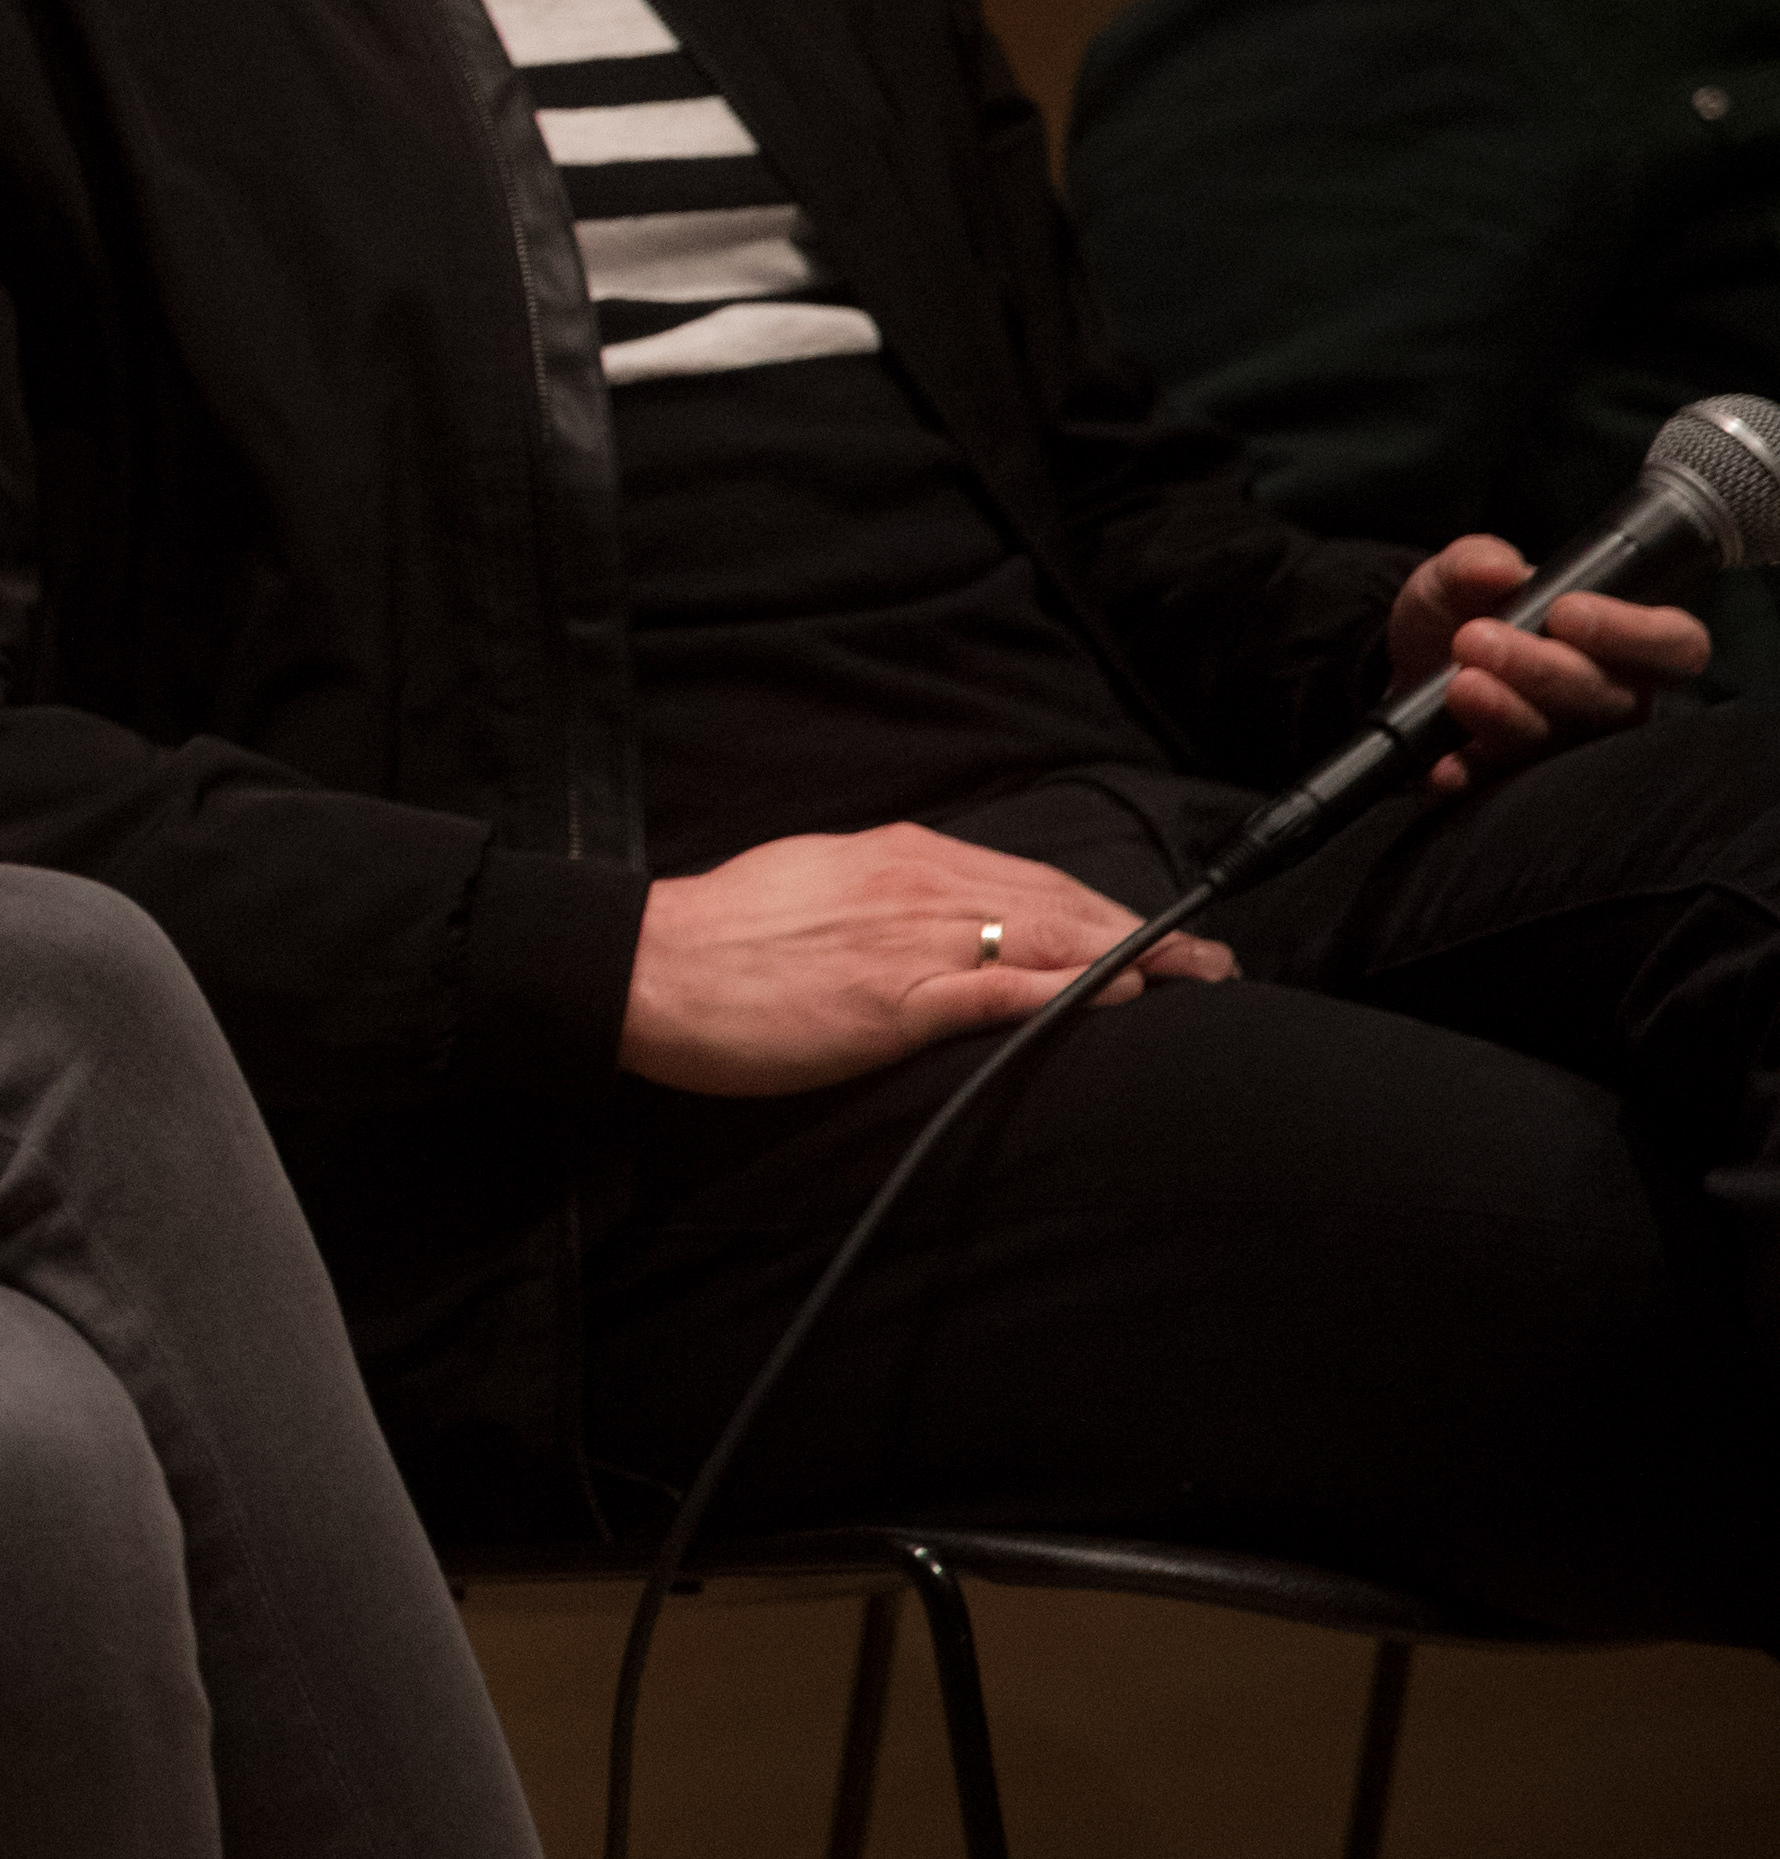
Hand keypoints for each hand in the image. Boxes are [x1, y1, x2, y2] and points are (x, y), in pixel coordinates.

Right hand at [615, 824, 1229, 1097]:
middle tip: (1213, 964)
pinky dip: (1067, 991)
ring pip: (1048, 937)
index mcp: (895, 857)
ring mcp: (910, 941)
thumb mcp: (813, 889)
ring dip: (1133, 960)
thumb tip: (937, 920)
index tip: (1159, 932)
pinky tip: (1114, 1001)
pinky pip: (1002, 991)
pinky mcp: (895, 998)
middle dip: (1145, 934)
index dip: (1104, 906)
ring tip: (1195, 983)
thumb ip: (884, 900)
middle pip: (1058, 903)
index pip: (1027, 876)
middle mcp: (916, 885)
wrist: (646, 967)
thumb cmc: (718, 939)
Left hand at [1381, 536, 1703, 789]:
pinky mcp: (1518, 781)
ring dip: (1510, 717)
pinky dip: (1473, 773)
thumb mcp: (1458, 575)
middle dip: (1547, 671)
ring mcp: (1570, 744)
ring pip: (1563, 744)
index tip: (1565, 614)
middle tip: (1475, 640)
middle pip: (1614, 700)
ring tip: (1461, 686)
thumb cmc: (1460, 612)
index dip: (1633, 634)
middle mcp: (1612, 700)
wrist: (1409, 662)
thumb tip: (1498, 569)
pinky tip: (1446, 764)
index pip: (1675, 644)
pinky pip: (1503, 785)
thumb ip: (1477, 561)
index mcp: (1623, 641)